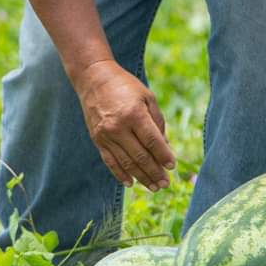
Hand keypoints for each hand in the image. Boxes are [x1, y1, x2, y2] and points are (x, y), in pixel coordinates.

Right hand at [74, 60, 174, 190]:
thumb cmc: (126, 87)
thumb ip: (158, 122)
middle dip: (155, 172)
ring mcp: (106, 135)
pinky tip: (131, 184)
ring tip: (154, 188)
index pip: (152, 141)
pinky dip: (121, 175)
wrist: (94, 78)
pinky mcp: (97, 140)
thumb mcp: (147, 97)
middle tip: (165, 184)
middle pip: (140, 156)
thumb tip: (165, 147)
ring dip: (142, 178)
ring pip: (126, 163)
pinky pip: (110, 162)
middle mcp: (118, 127)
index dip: (163, 156)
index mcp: (134, 114)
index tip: (172, 167)